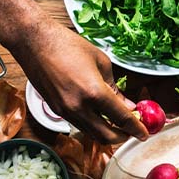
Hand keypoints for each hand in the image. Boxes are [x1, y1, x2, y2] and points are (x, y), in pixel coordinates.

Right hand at [11, 18, 147, 143]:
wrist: (34, 42)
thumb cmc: (68, 45)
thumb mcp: (101, 62)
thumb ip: (115, 88)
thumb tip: (127, 104)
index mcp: (94, 93)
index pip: (121, 118)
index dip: (136, 128)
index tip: (145, 133)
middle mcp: (79, 107)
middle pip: (106, 135)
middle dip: (122, 137)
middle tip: (132, 131)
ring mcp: (66, 111)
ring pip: (91, 133)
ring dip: (107, 133)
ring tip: (118, 124)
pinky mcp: (56, 110)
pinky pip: (79, 125)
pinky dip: (93, 126)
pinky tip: (100, 117)